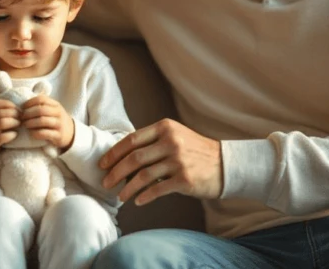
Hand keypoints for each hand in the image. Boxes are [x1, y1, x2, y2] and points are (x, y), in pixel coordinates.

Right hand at [0, 99, 20, 162]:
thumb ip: (2, 110)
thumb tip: (20, 109)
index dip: (10, 105)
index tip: (18, 109)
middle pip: (0, 113)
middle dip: (14, 114)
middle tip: (20, 117)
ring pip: (1, 123)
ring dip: (13, 122)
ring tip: (18, 123)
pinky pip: (2, 136)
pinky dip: (11, 134)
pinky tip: (14, 134)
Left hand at [21, 96, 74, 150]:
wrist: (71, 133)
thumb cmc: (56, 119)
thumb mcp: (53, 109)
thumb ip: (42, 104)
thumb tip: (23, 102)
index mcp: (56, 104)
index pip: (41, 99)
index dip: (29, 102)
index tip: (22, 108)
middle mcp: (58, 113)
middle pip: (40, 110)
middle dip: (28, 113)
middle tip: (21, 117)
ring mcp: (59, 124)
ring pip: (42, 121)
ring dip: (30, 123)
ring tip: (25, 124)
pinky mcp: (58, 136)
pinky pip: (44, 133)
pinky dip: (35, 133)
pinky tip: (31, 133)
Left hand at [99, 119, 222, 204]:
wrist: (225, 164)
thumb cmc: (194, 151)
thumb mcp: (175, 136)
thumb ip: (152, 141)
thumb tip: (122, 156)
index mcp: (165, 128)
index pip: (131, 140)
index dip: (114, 153)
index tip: (103, 164)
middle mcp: (171, 142)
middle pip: (134, 158)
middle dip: (116, 172)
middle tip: (106, 182)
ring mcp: (179, 161)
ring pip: (143, 176)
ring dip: (128, 188)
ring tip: (120, 196)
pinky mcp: (185, 179)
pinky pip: (158, 190)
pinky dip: (144, 196)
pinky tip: (138, 201)